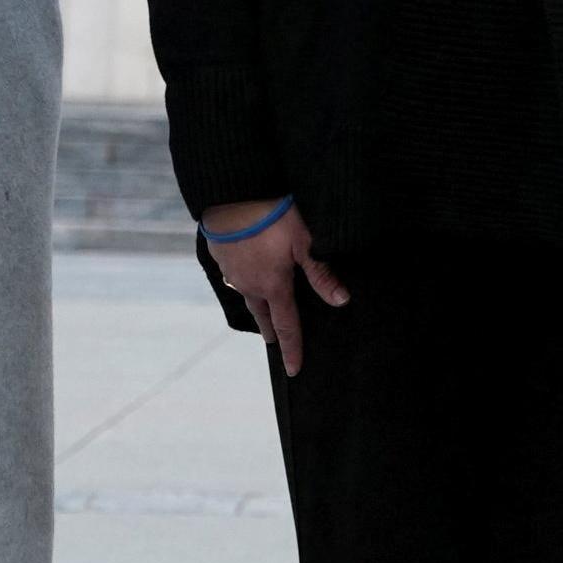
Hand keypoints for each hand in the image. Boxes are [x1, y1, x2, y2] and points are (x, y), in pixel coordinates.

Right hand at [200, 200, 348, 374]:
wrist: (232, 193)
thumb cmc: (273, 215)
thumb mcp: (305, 242)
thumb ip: (321, 273)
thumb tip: (341, 301)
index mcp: (272, 286)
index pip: (286, 326)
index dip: (292, 349)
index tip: (293, 370)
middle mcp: (249, 284)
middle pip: (261, 315)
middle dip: (270, 330)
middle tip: (275, 341)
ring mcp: (231, 271)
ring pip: (246, 294)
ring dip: (256, 304)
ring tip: (263, 310)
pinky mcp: (221, 255)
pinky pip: (234, 276)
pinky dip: (244, 280)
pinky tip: (247, 274)